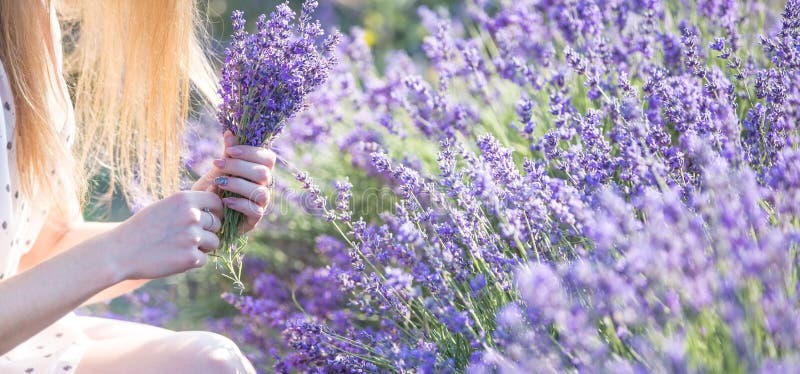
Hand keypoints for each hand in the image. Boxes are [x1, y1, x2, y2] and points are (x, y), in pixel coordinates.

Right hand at [102, 191, 222, 279]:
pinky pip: (204, 259)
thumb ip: (189, 205)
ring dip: (202, 247)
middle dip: (207, 231)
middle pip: (217, 223)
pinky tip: (174, 258)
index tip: (209, 218)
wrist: (120, 252)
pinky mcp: (191, 258)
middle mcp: (192, 216)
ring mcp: (193, 237)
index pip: (216, 202)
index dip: (215, 211)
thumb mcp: (164, 207)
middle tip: (187, 237)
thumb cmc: (142, 228)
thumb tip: (217, 195)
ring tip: (180, 247)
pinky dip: (192, 261)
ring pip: (214, 242)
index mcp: (184, 199)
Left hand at [192, 131, 275, 232]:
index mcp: (258, 171)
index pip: (268, 158)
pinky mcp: (254, 219)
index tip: (229, 151)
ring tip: (219, 184)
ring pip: (260, 191)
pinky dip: (239, 203)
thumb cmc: (212, 191)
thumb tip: (230, 133)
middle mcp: (263, 186)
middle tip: (217, 165)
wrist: (202, 215)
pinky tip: (225, 201)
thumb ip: (227, 155)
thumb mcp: (217, 171)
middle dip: (239, 167)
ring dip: (238, 185)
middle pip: (264, 173)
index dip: (251, 152)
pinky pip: (255, 210)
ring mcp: (260, 203)